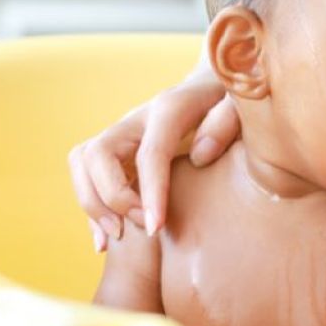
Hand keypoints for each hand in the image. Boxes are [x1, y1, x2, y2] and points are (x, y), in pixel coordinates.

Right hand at [68, 73, 236, 250]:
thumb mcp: (242, 104)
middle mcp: (138, 118)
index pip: (151, 152)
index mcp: (171, 108)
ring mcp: (123, 132)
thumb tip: (200, 155)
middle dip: (112, 197)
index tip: (156, 227)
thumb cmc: (233, 101)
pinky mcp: (117, 149)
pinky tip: (104, 239)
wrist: (215, 86)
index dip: (150, 192)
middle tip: (144, 226)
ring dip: (92, 202)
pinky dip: (91, 206)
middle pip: (98, 153)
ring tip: (119, 235)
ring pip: (82, 161)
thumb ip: (226, 123)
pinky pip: (86, 173)